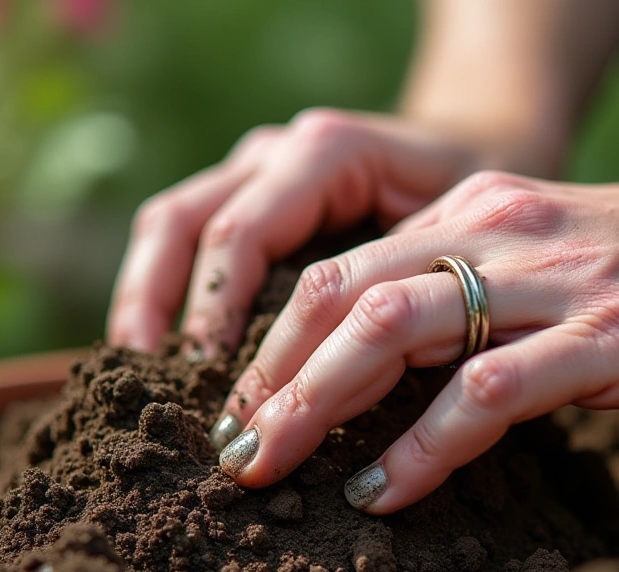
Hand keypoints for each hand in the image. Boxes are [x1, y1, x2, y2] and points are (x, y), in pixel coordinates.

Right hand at [106, 108, 488, 353]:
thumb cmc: (477, 198)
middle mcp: (277, 153)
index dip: (216, 307)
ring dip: (146, 297)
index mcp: (324, 153)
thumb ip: (401, 280)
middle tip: (150, 378)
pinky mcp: (248, 194)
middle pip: (182, 220)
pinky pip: (187, 235)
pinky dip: (167, 291)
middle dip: (156, 302)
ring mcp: (255, 170)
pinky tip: (164, 351)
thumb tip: (347, 372)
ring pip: (171, 223)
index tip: (212, 376)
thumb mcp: (459, 233)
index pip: (242, 233)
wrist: (479, 146)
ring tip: (139, 370)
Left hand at [213, 150, 618, 513]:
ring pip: (396, 329)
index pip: (345, 269)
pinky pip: (491, 389)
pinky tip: (387, 488)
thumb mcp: (554, 258)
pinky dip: (425, 444)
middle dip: (270, 375)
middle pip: (345, 293)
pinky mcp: (613, 338)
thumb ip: (479, 290)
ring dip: (317, 402)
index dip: (276, 339)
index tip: (242, 406)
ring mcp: (557, 283)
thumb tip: (394, 360)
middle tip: (233, 447)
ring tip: (273, 464)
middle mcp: (502, 233)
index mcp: (480, 213)